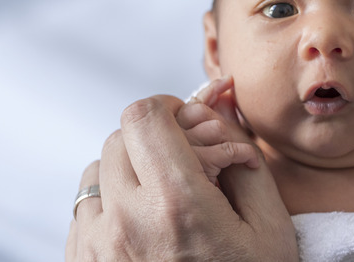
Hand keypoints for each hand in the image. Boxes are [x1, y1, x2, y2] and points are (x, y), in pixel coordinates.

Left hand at [65, 88, 297, 260]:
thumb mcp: (269, 227)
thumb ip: (243, 158)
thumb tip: (220, 106)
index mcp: (177, 205)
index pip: (144, 116)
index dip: (169, 107)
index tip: (189, 122)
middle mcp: (125, 223)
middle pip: (119, 137)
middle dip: (156, 139)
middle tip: (188, 162)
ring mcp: (95, 249)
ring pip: (96, 171)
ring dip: (129, 169)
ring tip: (165, 196)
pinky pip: (84, 210)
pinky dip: (111, 203)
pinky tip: (145, 225)